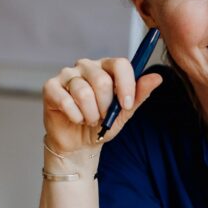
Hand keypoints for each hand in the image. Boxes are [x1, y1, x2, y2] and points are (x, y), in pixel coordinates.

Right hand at [42, 57, 162, 154]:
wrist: (80, 143)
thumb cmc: (103, 123)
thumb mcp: (125, 112)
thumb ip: (139, 94)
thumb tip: (157, 77)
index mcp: (107, 67)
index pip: (120, 64)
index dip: (126, 85)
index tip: (126, 105)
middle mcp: (87, 66)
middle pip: (102, 80)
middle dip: (106, 106)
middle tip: (103, 116)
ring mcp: (67, 74)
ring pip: (84, 93)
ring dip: (90, 114)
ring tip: (89, 119)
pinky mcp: (50, 87)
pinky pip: (66, 101)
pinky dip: (75, 116)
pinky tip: (75, 118)